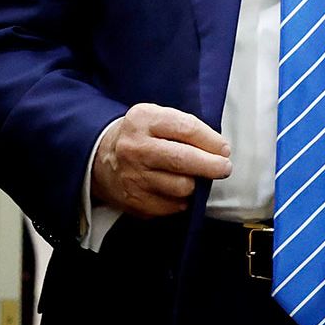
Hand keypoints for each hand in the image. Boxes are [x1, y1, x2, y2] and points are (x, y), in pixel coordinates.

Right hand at [90, 103, 230, 217]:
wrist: (101, 160)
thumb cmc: (141, 137)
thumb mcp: (155, 118)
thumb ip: (184, 128)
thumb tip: (219, 150)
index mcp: (142, 120)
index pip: (186, 128)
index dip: (211, 140)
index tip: (224, 149)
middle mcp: (135, 148)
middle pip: (184, 160)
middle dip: (212, 166)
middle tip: (224, 167)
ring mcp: (133, 177)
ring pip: (182, 186)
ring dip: (195, 184)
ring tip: (192, 177)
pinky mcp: (135, 201)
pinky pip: (174, 205)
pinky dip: (181, 200)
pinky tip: (175, 189)